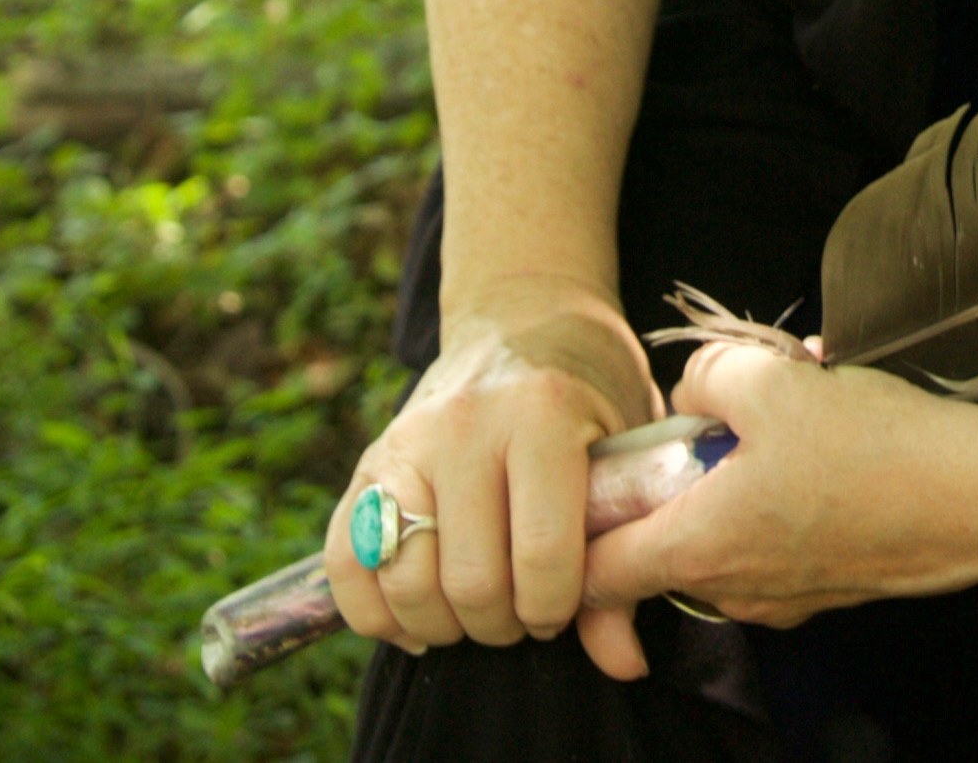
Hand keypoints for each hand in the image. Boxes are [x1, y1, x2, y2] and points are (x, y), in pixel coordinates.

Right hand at [325, 275, 662, 675]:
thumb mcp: (629, 445)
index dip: (556, 606)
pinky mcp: (367, 464)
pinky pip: (347, 565)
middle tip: (524, 610)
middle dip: (503, 623)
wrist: (525, 316)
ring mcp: (407, 443)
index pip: (541, 555)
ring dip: (445, 623)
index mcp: (543, 414)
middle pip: (471, 582)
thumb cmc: (592, 387)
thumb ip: (624, 549)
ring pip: (405, 582)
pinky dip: (379, 612)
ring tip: (481, 608)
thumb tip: (624, 662)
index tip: (565, 602)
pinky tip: (423, 612)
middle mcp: (466, 425)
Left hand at [576, 344, 977, 677]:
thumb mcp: (774, 380)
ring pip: (721, 541)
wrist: (977, 497)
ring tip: (783, 418)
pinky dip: (777, 499)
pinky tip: (827, 442)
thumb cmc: (873, 446)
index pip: (590, 575)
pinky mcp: (828, 586)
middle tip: (705, 422)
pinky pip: (774, 542)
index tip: (587, 481)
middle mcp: (732, 590)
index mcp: (698, 548)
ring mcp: (783, 597)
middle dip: (669, 485)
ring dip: (729, 486)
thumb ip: (707, 376)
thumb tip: (691, 391)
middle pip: (658, 551)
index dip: (570, 531)